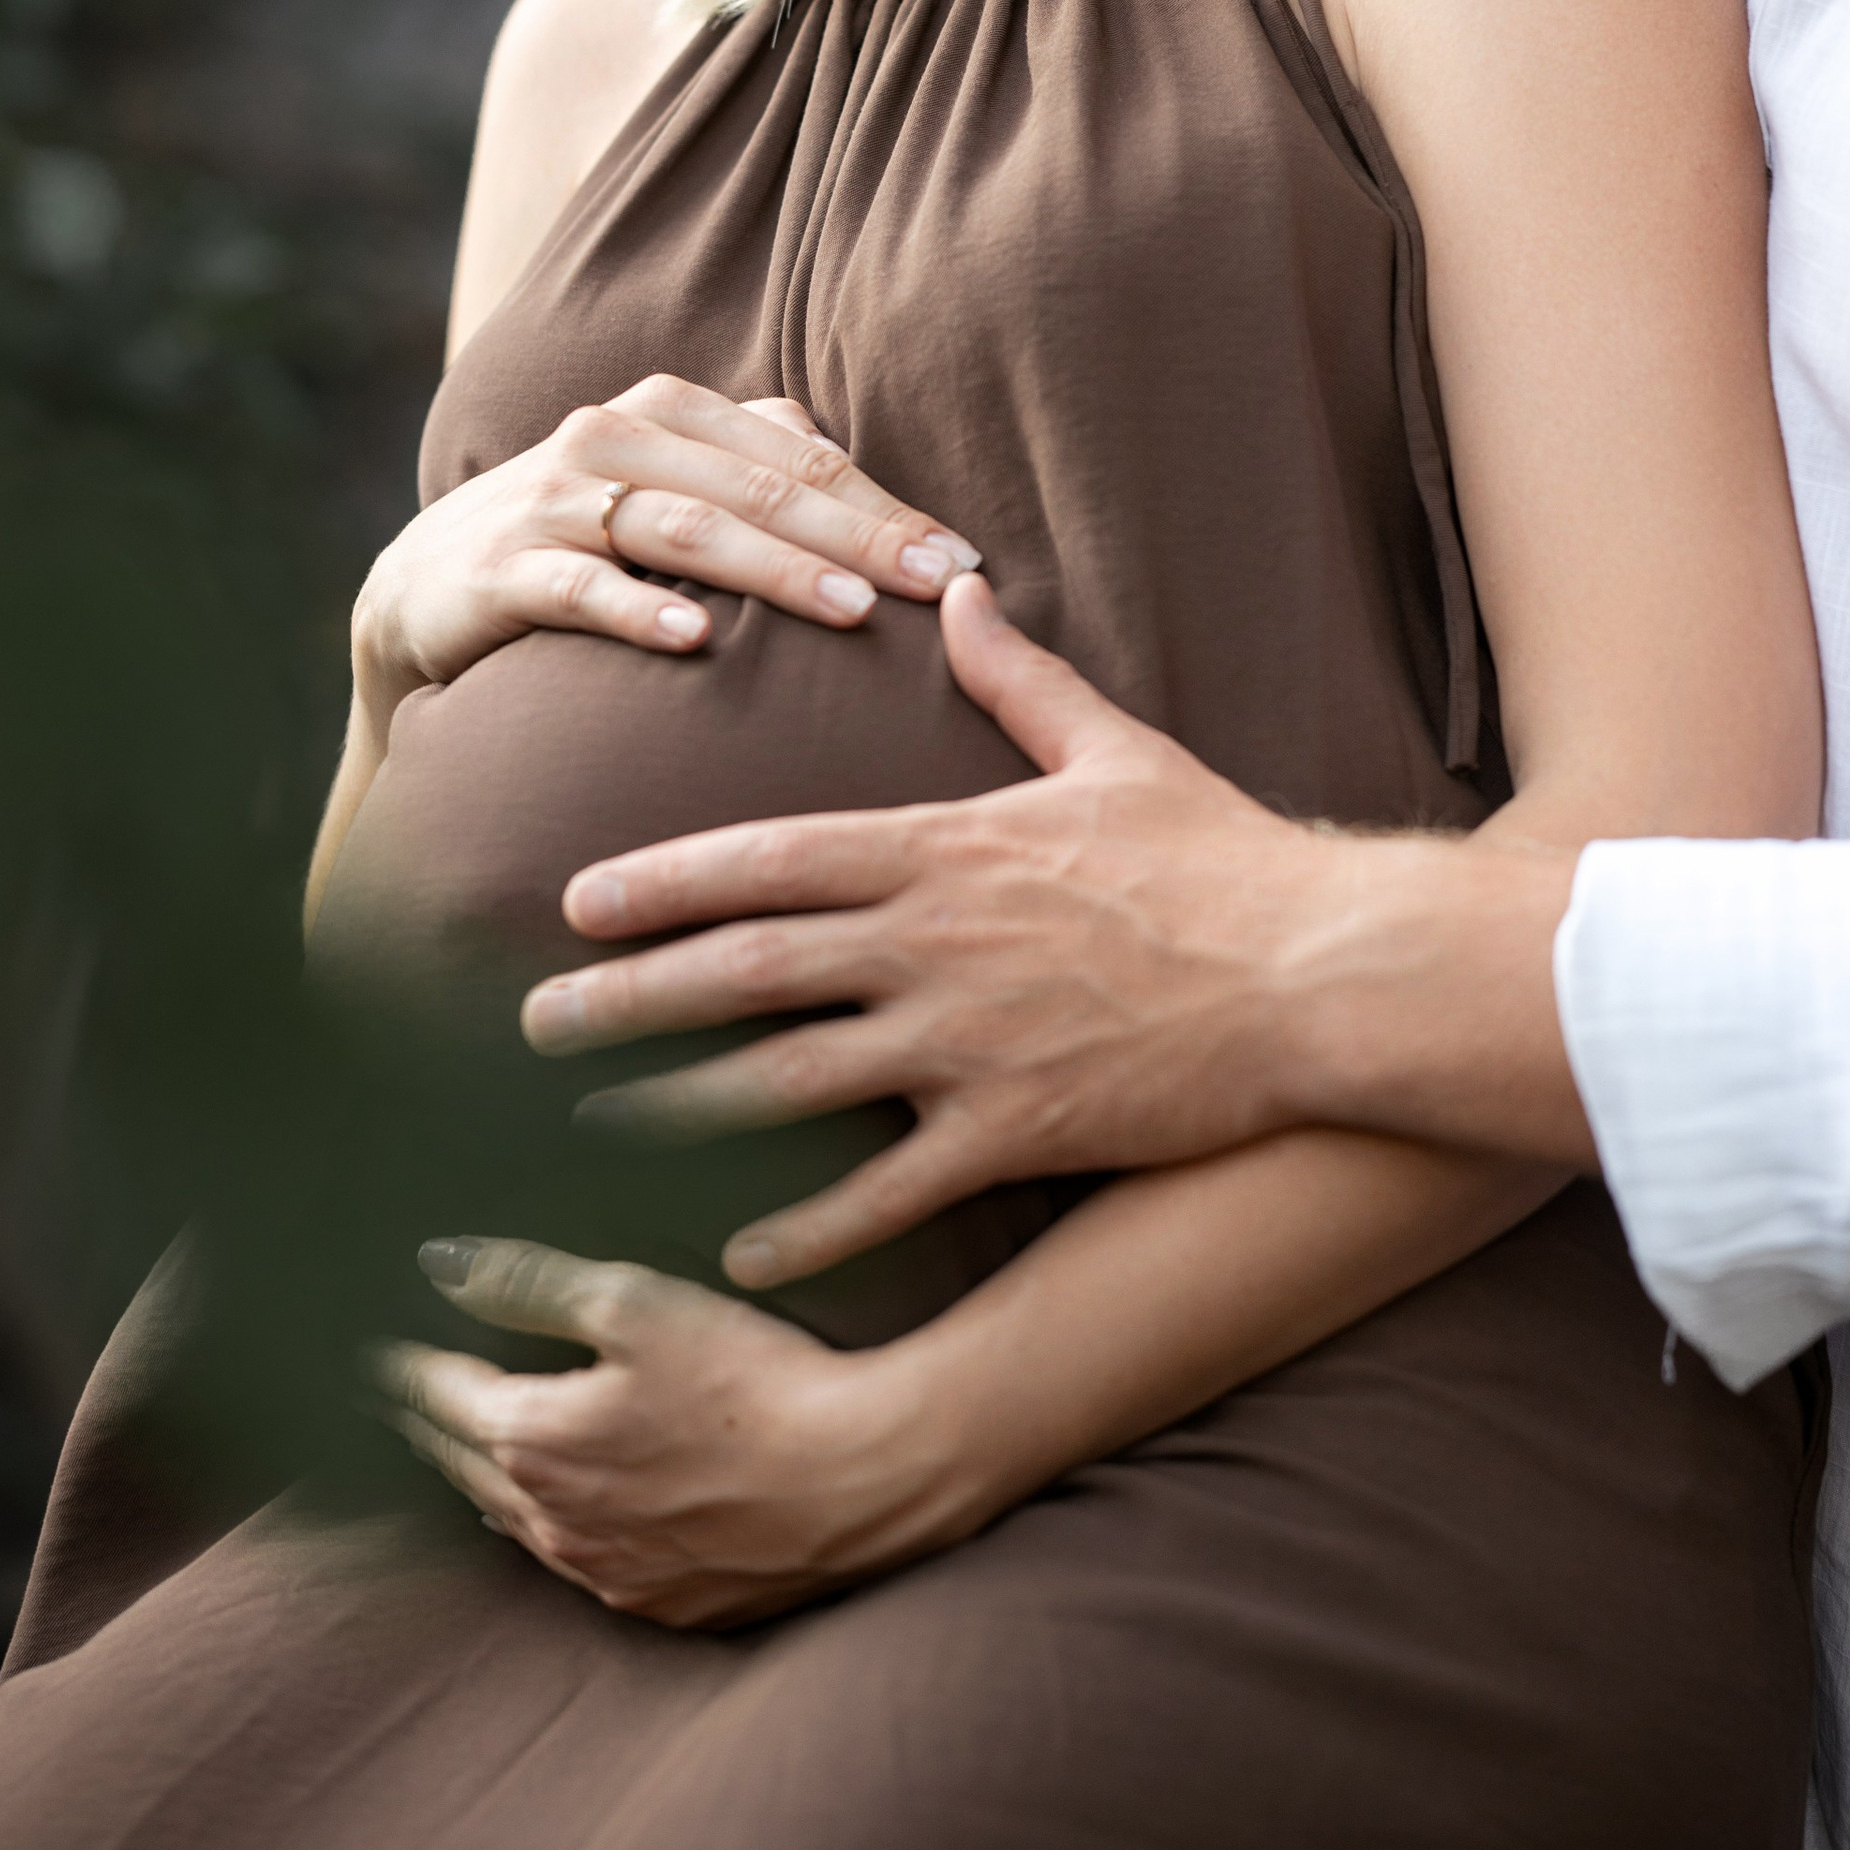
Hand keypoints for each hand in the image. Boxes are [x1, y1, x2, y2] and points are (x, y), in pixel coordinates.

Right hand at [348, 376, 979, 734]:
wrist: (421, 591)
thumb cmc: (581, 542)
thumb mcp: (671, 493)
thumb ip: (761, 477)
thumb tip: (890, 505)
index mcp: (673, 411)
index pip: (804, 456)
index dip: (887, 507)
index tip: (967, 563)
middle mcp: (616, 437)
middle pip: (761, 486)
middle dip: (859, 536)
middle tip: (939, 586)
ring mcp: (554, 500)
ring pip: (687, 529)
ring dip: (775, 568)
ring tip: (850, 610)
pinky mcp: (500, 568)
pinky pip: (580, 587)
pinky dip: (639, 612)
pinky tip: (695, 642)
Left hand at [370, 1236, 978, 1626]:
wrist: (861, 1482)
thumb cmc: (754, 1382)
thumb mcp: (638, 1303)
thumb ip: (529, 1282)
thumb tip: (438, 1265)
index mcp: (530, 1443)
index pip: (432, 1394)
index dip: (393, 1363)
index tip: (359, 1345)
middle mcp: (550, 1523)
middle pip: (456, 1462)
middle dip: (418, 1418)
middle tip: (385, 1390)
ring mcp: (603, 1572)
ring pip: (510, 1520)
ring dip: (475, 1475)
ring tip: (450, 1443)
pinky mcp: (660, 1601)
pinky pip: (574, 1560)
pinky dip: (545, 1523)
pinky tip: (553, 1512)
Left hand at [522, 573, 1381, 1283]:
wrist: (1321, 968)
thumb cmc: (1223, 857)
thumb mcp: (1115, 749)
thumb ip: (1021, 679)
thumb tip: (965, 590)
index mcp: (947, 846)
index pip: (769, 857)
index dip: (662, 882)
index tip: (575, 905)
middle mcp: (935, 942)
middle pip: (743, 970)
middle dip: (624, 1000)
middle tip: (528, 1030)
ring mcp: (968, 1042)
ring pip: (786, 1083)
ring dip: (675, 1111)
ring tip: (583, 1139)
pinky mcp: (1015, 1131)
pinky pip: (883, 1193)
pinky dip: (803, 1229)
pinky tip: (730, 1260)